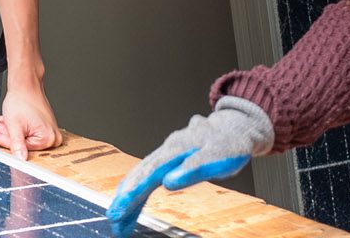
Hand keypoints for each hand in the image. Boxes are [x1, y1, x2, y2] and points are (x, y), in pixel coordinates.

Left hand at [0, 81, 60, 160]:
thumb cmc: (23, 99)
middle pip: (20, 141)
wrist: (26, 83)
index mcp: (47, 138)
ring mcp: (48, 132)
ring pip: (20, 135)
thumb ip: (17, 145)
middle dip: (2, 131)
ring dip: (5, 127)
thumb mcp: (15, 125)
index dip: (2, 138)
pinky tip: (3, 118)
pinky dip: (13, 125)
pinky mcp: (43, 127)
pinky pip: (24, 131)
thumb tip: (20, 160)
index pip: (19, 146)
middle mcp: (52, 137)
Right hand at [106, 98, 272, 237]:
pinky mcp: (168, 161)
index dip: (133, 192)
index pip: (148, 172)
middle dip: (123, 198)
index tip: (120, 209)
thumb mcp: (218, 155)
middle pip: (139, 174)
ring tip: (118, 222)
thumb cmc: (229, 142)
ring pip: (140, 176)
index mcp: (176, 148)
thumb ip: (195, 168)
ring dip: (128, 198)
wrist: (235, 127)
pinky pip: (148, 178)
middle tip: (113, 220)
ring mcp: (166, 154)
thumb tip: (168, 182)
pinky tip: (131, 209)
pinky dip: (138, 194)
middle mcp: (166, 150)